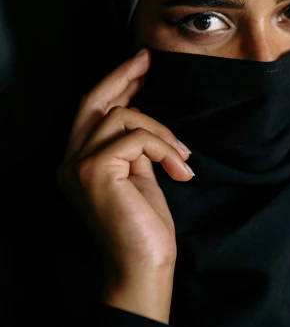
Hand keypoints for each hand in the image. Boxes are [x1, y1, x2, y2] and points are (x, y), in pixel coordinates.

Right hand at [57, 48, 193, 290]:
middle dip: (123, 76)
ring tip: (182, 158)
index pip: (93, 111)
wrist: (144, 266)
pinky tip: (180, 171)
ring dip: (161, 132)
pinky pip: (137, 138)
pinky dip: (164, 148)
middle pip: (93, 101)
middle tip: (149, 60)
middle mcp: (69, 161)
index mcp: (78, 163)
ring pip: (122, 117)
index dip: (116, 83)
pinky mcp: (95, 170)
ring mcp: (78, 165)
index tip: (141, 65)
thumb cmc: (145, 227)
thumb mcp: (139, 176)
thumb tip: (144, 117)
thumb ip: (134, 148)